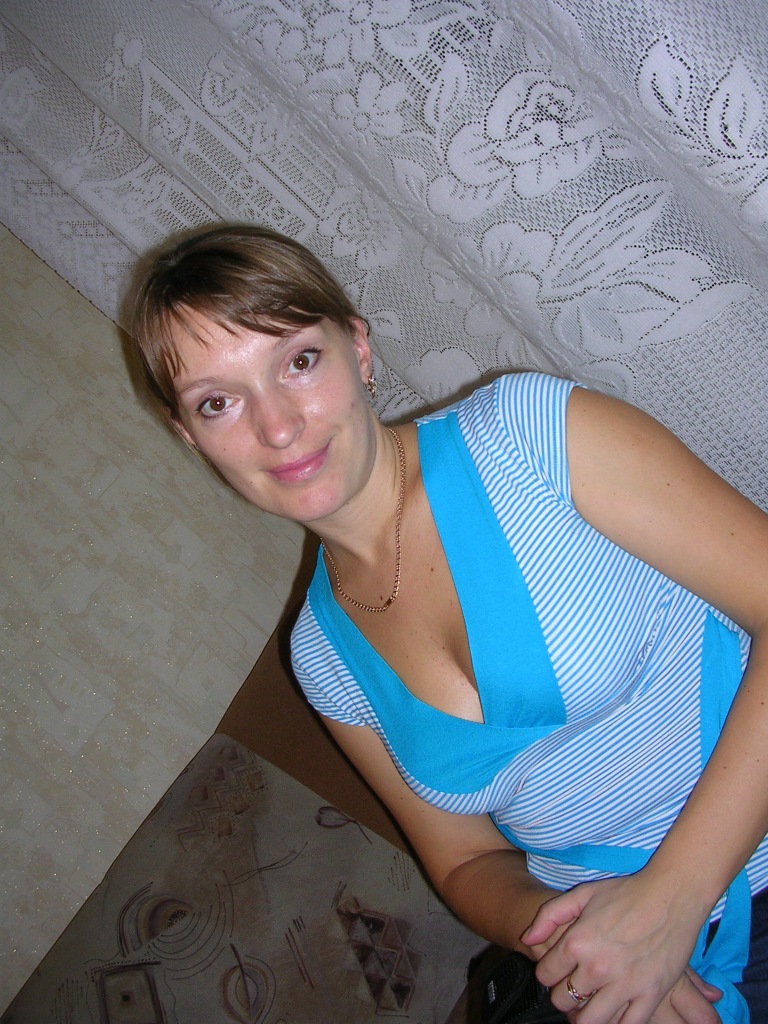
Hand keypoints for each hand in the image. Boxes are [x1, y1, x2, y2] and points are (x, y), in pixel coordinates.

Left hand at [520, 874, 720, 1023]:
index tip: (556, 969)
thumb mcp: (582, 894)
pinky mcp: (650, 995)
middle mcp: (597, 968)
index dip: (547, 972)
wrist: (672, 895)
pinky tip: (613, 1011)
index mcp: (578, 942)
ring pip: (589, 1021)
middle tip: (572, 986)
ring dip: (583, 1015)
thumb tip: (526, 939)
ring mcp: (625, 985)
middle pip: (563, 1000)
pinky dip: (615, 1022)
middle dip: (562, 995)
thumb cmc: (626, 892)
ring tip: (588, 1004)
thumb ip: (549, 916)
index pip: (545, 975)